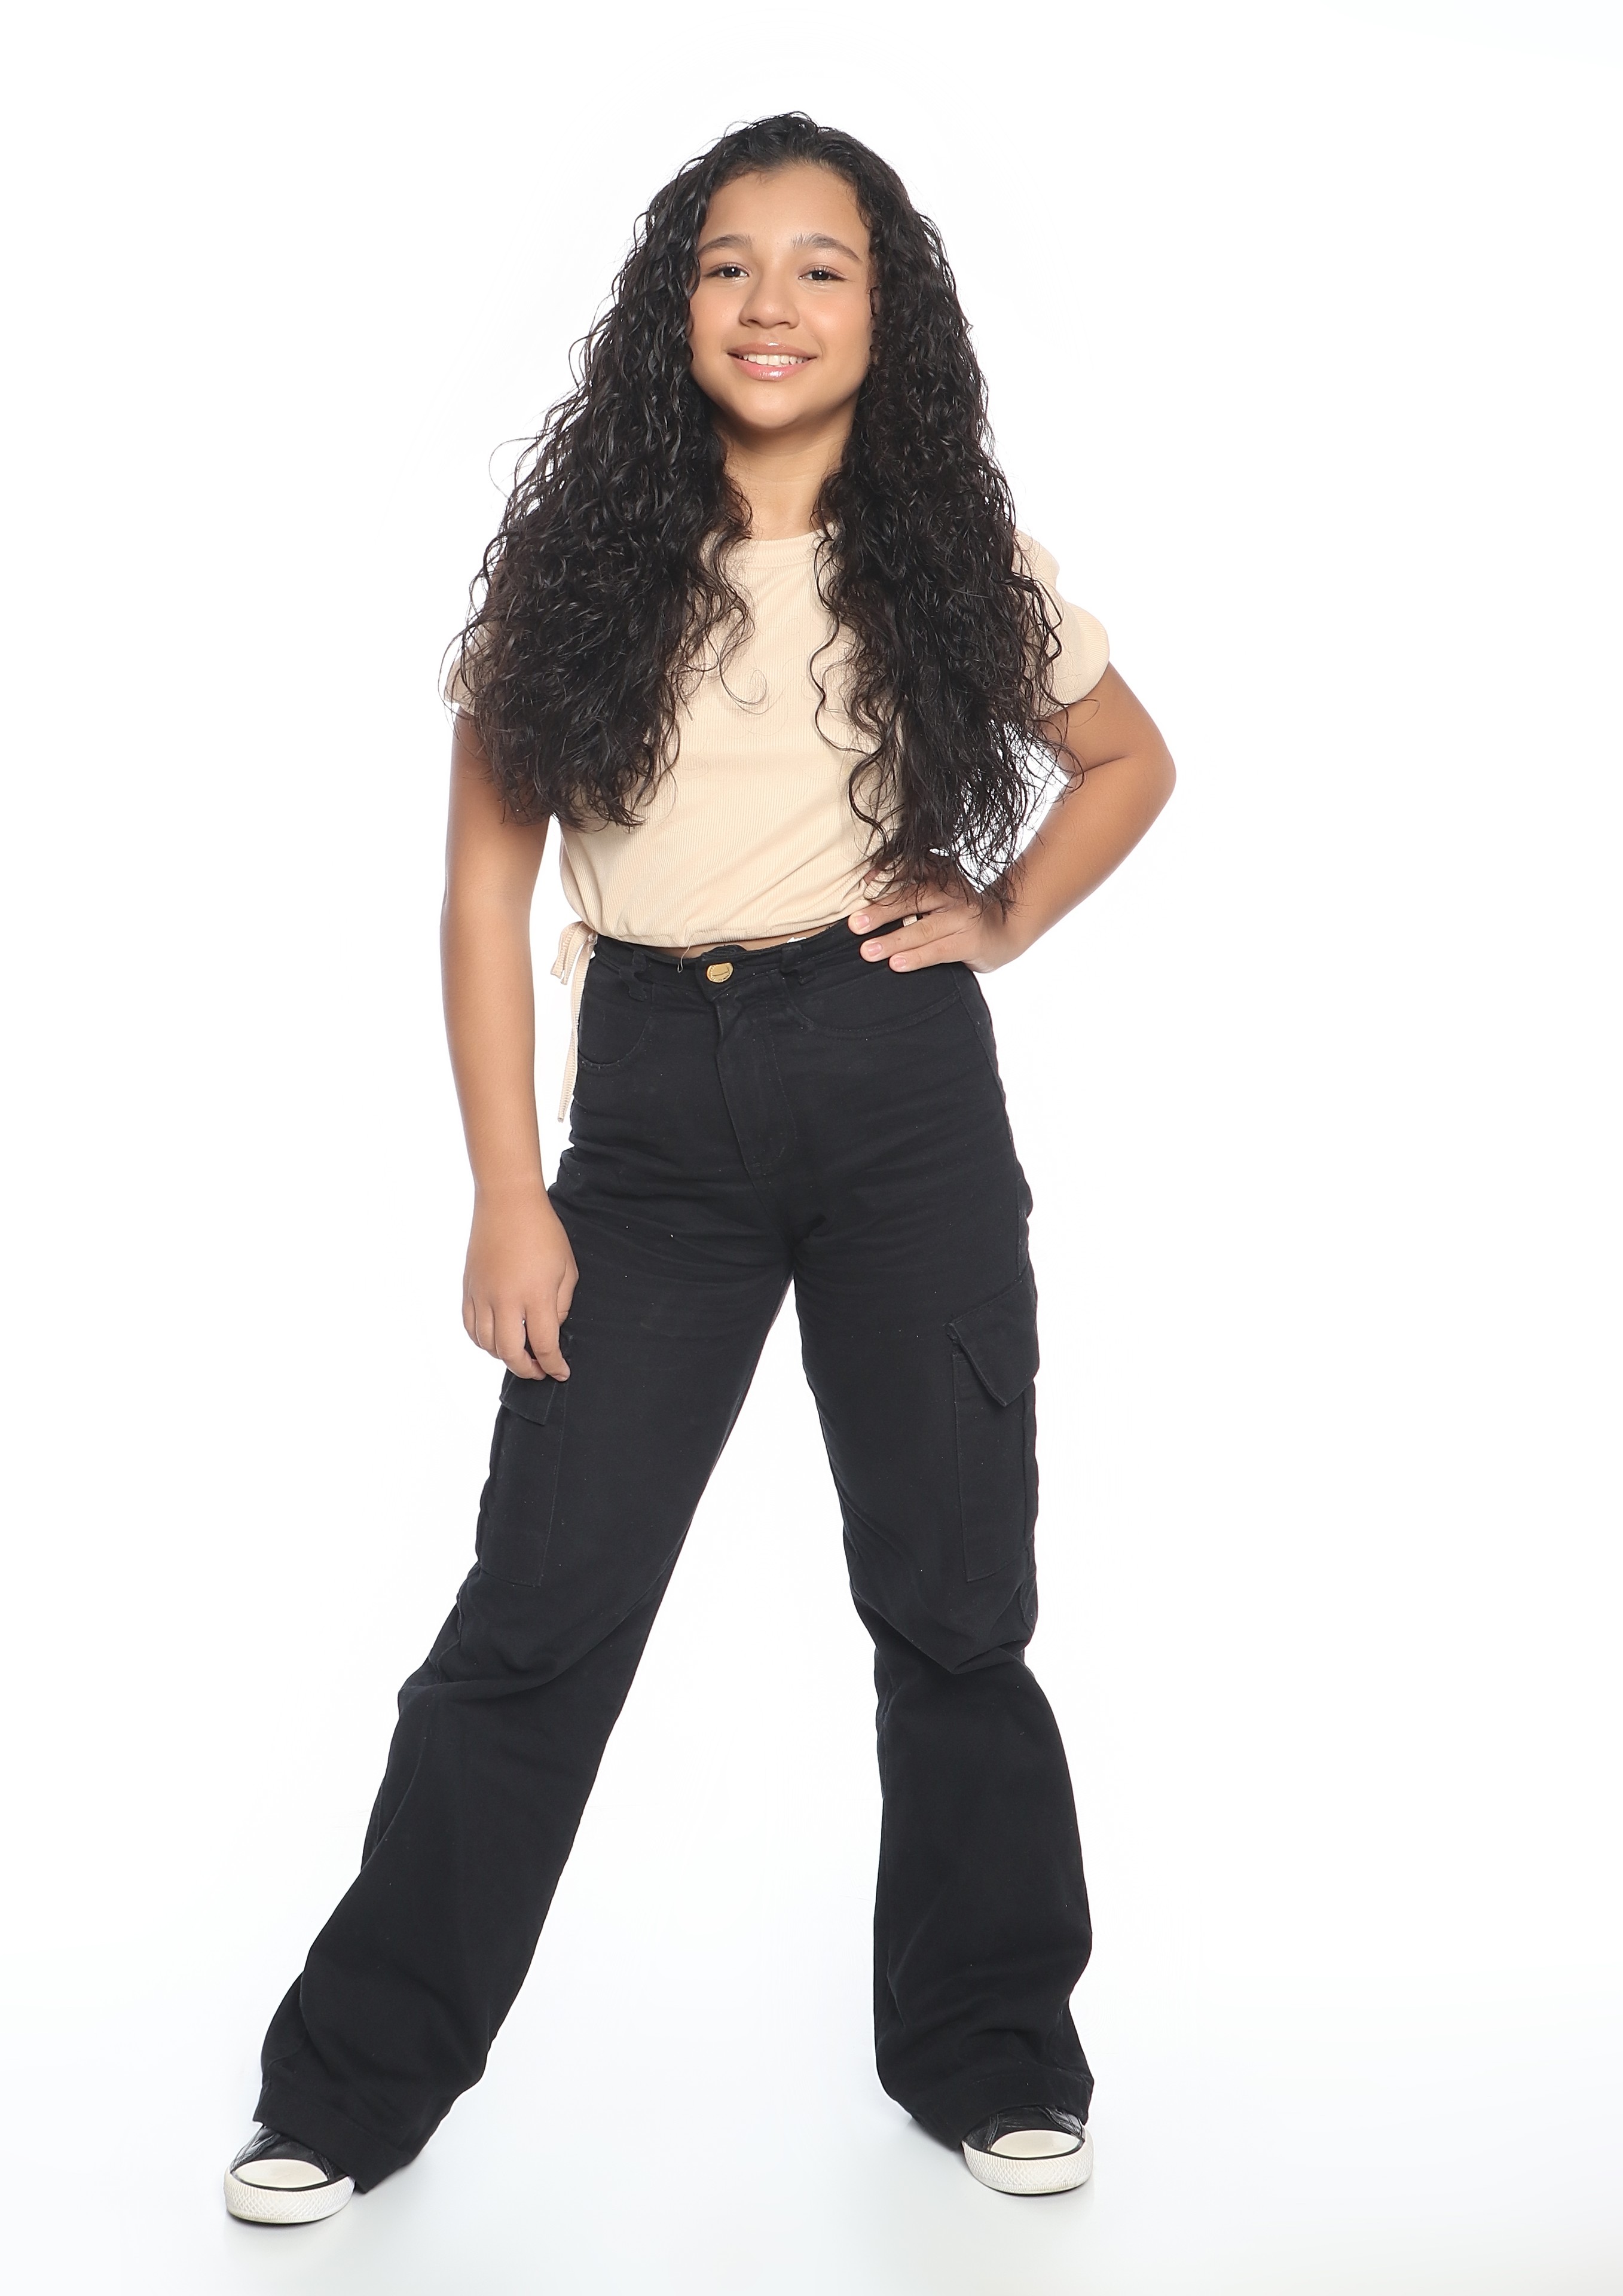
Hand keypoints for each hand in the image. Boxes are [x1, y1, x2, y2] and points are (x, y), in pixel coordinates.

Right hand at [462, 1184, 577, 1379]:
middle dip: (527, 1369)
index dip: (554, 1365)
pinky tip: (495, 1340)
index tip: (561, 1371)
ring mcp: (483, 1295)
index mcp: (536, 1295)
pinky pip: (470, 1327)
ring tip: (520, 1354)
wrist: (508, 1203)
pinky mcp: (469, 1288)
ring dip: (504, 1357)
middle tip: (539, 1370)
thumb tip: (551, 1330)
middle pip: (511, 1353)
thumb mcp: (566, 1269)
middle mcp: (506, 1300)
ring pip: (487, 1344)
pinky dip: (482, 1341)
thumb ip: (561, 1305)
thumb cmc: (543, 1232)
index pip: (544, 1345)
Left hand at [846, 876, 1027, 972]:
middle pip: (912, 899)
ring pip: (923, 929)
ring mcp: (962, 917)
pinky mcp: (970, 942)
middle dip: (881, 912)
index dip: (886, 875)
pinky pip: (938, 951)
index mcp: (940, 874)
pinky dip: (916, 958)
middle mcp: (951, 892)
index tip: (862, 884)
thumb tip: (867, 882)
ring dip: (893, 940)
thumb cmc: (959, 911)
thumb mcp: (940, 889)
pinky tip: (896, 964)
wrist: (1004, 930)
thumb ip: (911, 883)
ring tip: (867, 951)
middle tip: (854, 924)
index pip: (909, 870)